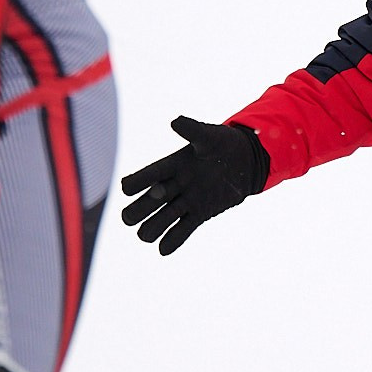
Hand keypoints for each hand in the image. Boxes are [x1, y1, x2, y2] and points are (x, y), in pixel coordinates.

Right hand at [120, 116, 267, 253]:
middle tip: (130, 218)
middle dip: (137, 211)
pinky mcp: (200, 214)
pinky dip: (173, 241)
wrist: (245, 160)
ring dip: (152, 228)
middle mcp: (174, 185)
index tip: (126, 188)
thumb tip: (175, 122)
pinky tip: (163, 250)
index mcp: (172, 165)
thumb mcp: (209, 136)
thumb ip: (192, 130)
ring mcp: (186, 201)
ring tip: (146, 235)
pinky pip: (182, 231)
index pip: (149, 175)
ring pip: (162, 220)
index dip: (136, 181)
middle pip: (147, 202)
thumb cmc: (224, 144)